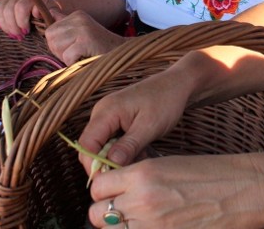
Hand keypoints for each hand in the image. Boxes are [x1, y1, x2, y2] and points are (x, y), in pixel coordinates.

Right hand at [0, 0, 56, 38]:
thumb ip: (57, 16)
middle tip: (20, 36)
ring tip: (13, 34)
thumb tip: (54, 16)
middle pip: (8, 9)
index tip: (27, 32)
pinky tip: (4, 27)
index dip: (21, 22)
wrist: (43, 7)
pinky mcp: (2, 0)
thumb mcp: (55, 15)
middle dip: (13, 26)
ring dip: (5, 25)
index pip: (21, 7)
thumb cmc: (49, 13)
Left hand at [45, 10, 125, 64]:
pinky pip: (67, 57)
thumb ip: (64, 25)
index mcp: (76, 15)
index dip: (58, 44)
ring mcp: (82, 29)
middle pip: (51, 38)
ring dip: (66, 57)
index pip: (50, 31)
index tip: (73, 47)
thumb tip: (49, 13)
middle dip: (59, 51)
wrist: (122, 53)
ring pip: (56, 47)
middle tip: (76, 53)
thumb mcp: (81, 31)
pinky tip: (85, 60)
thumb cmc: (99, 47)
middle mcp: (78, 18)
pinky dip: (74, 63)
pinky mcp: (86, 41)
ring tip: (81, 55)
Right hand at [78, 67, 192, 168]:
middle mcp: (102, 113)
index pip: (86, 145)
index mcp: (106, 112)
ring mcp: (108, 117)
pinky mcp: (116, 121)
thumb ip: (128, 146)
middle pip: (91, 147)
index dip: (94, 165)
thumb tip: (110, 165)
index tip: (112, 178)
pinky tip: (142, 151)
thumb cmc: (165, 101)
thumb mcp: (149, 127)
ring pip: (103, 147)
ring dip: (118, 158)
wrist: (177, 84)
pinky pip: (112, 142)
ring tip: (141, 158)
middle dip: (106, 163)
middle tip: (129, 171)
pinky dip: (124, 151)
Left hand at [86, 153, 263, 227]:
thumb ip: (137, 177)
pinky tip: (153, 225)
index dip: (102, 191)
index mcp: (141, 174)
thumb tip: (116, 189)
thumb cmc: (209, 173)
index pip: (97, 187)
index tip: (111, 192)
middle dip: (105, 213)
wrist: (243, 190)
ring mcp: (152, 224)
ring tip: (138, 219)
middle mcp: (141, 200)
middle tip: (121, 210)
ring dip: (121, 225)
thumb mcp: (167, 164)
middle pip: (97, 215)